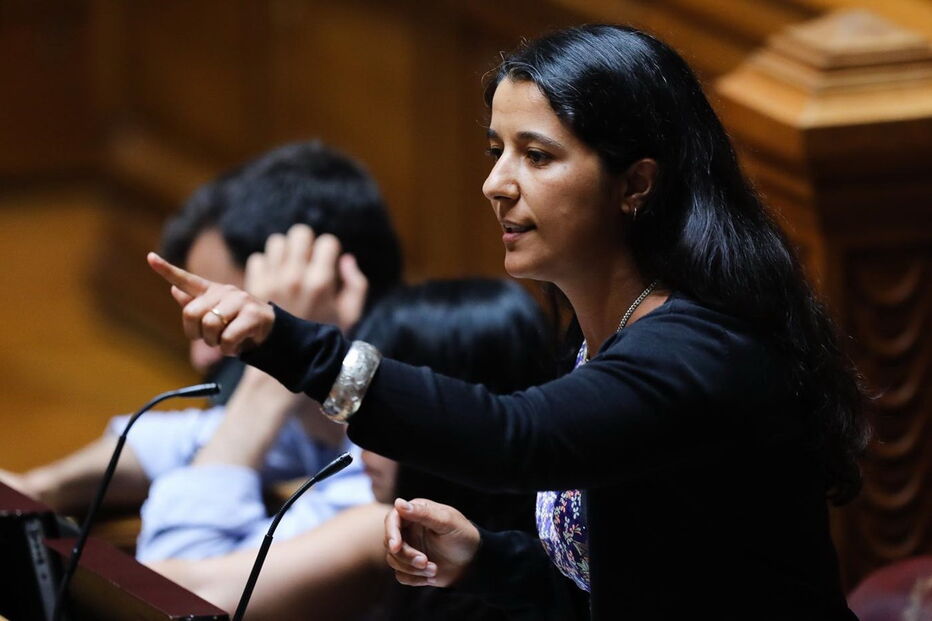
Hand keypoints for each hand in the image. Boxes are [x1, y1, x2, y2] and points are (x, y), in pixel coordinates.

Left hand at [148, 252, 274, 355]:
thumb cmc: (237, 323)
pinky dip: (227, 349)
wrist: (270, 331)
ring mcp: (240, 301)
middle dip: (197, 333)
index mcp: (212, 291)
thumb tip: (173, 290)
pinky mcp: (253, 315)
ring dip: (214, 342)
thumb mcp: (216, 315)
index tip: (150, 257)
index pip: (186, 279)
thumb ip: (196, 304)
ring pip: (210, 326)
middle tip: (211, 338)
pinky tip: (236, 347)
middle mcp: (225, 291)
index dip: (166, 270)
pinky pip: (227, 338)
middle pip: (192, 313)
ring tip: (226, 341)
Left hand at [245, 224, 367, 332]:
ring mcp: (273, 281)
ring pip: (277, 242)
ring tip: (290, 266)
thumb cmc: (325, 336)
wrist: (289, 358)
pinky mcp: (255, 287)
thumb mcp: (350, 314)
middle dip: (307, 242)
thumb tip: (346, 258)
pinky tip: (274, 278)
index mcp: (321, 283)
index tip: (328, 261)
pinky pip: (257, 258)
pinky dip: (266, 265)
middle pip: (300, 233)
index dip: (330, 249)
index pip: (327, 242)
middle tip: (308, 258)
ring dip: (285, 251)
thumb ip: (356, 283)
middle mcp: (296, 277)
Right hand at [384, 498, 479, 587]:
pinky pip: (401, 575)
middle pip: (390, 543)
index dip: (391, 533)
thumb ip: (423, 513)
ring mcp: (409, 548)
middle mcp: (409, 529)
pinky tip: (431, 575)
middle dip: (406, 556)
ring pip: (394, 560)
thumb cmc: (463, 536)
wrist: (474, 563)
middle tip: (425, 562)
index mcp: (416, 513)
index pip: (392, 519)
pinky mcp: (411, 566)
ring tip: (434, 569)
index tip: (395, 547)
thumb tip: (398, 502)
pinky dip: (415, 578)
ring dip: (412, 569)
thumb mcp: (447, 522)